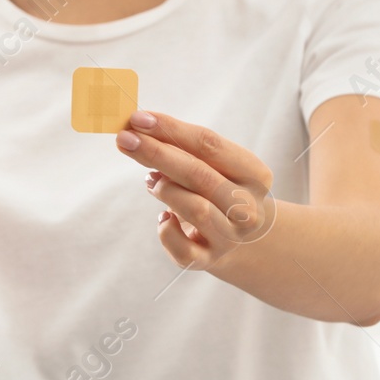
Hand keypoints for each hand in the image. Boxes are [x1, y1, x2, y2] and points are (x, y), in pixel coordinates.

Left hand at [115, 110, 276, 269]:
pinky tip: (164, 217)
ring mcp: (231, 237)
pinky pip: (181, 246)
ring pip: (194, 208)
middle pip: (200, 174)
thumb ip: (181, 148)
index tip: (138, 118)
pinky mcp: (210, 260)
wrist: (242, 240)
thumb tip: (137, 130)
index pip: (210, 145)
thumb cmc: (218, 190)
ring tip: (152, 181)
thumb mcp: (212, 166)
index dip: (171, 130)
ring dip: (165, 190)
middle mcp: (249, 207)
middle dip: (157, 153)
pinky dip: (165, 229)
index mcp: (255, 175)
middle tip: (125, 139)